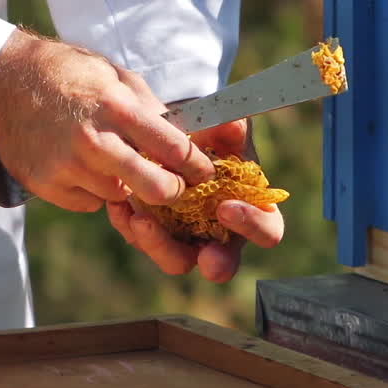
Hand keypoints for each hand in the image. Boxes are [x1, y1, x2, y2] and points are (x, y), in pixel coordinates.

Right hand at [0, 30, 215, 211]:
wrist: (7, 81)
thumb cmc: (69, 75)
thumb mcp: (115, 77)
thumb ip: (150, 109)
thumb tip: (188, 138)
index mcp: (116, 107)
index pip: (173, 148)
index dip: (196, 165)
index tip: (203, 172)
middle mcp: (92, 140)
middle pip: (154, 188)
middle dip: (170, 191)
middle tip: (171, 186)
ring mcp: (66, 165)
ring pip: (118, 196)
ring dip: (123, 186)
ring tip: (110, 159)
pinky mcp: (46, 184)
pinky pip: (88, 202)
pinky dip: (92, 190)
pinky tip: (81, 164)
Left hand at [106, 117, 284, 282]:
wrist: (176, 136)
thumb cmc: (213, 136)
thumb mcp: (223, 127)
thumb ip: (230, 127)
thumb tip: (233, 123)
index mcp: (252, 210)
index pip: (267, 230)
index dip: (252, 225)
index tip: (227, 207)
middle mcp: (222, 234)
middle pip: (223, 263)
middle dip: (214, 262)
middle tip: (205, 256)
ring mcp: (188, 239)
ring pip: (177, 260)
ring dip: (159, 245)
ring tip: (140, 219)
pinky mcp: (157, 234)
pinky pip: (144, 240)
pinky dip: (130, 224)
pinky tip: (119, 204)